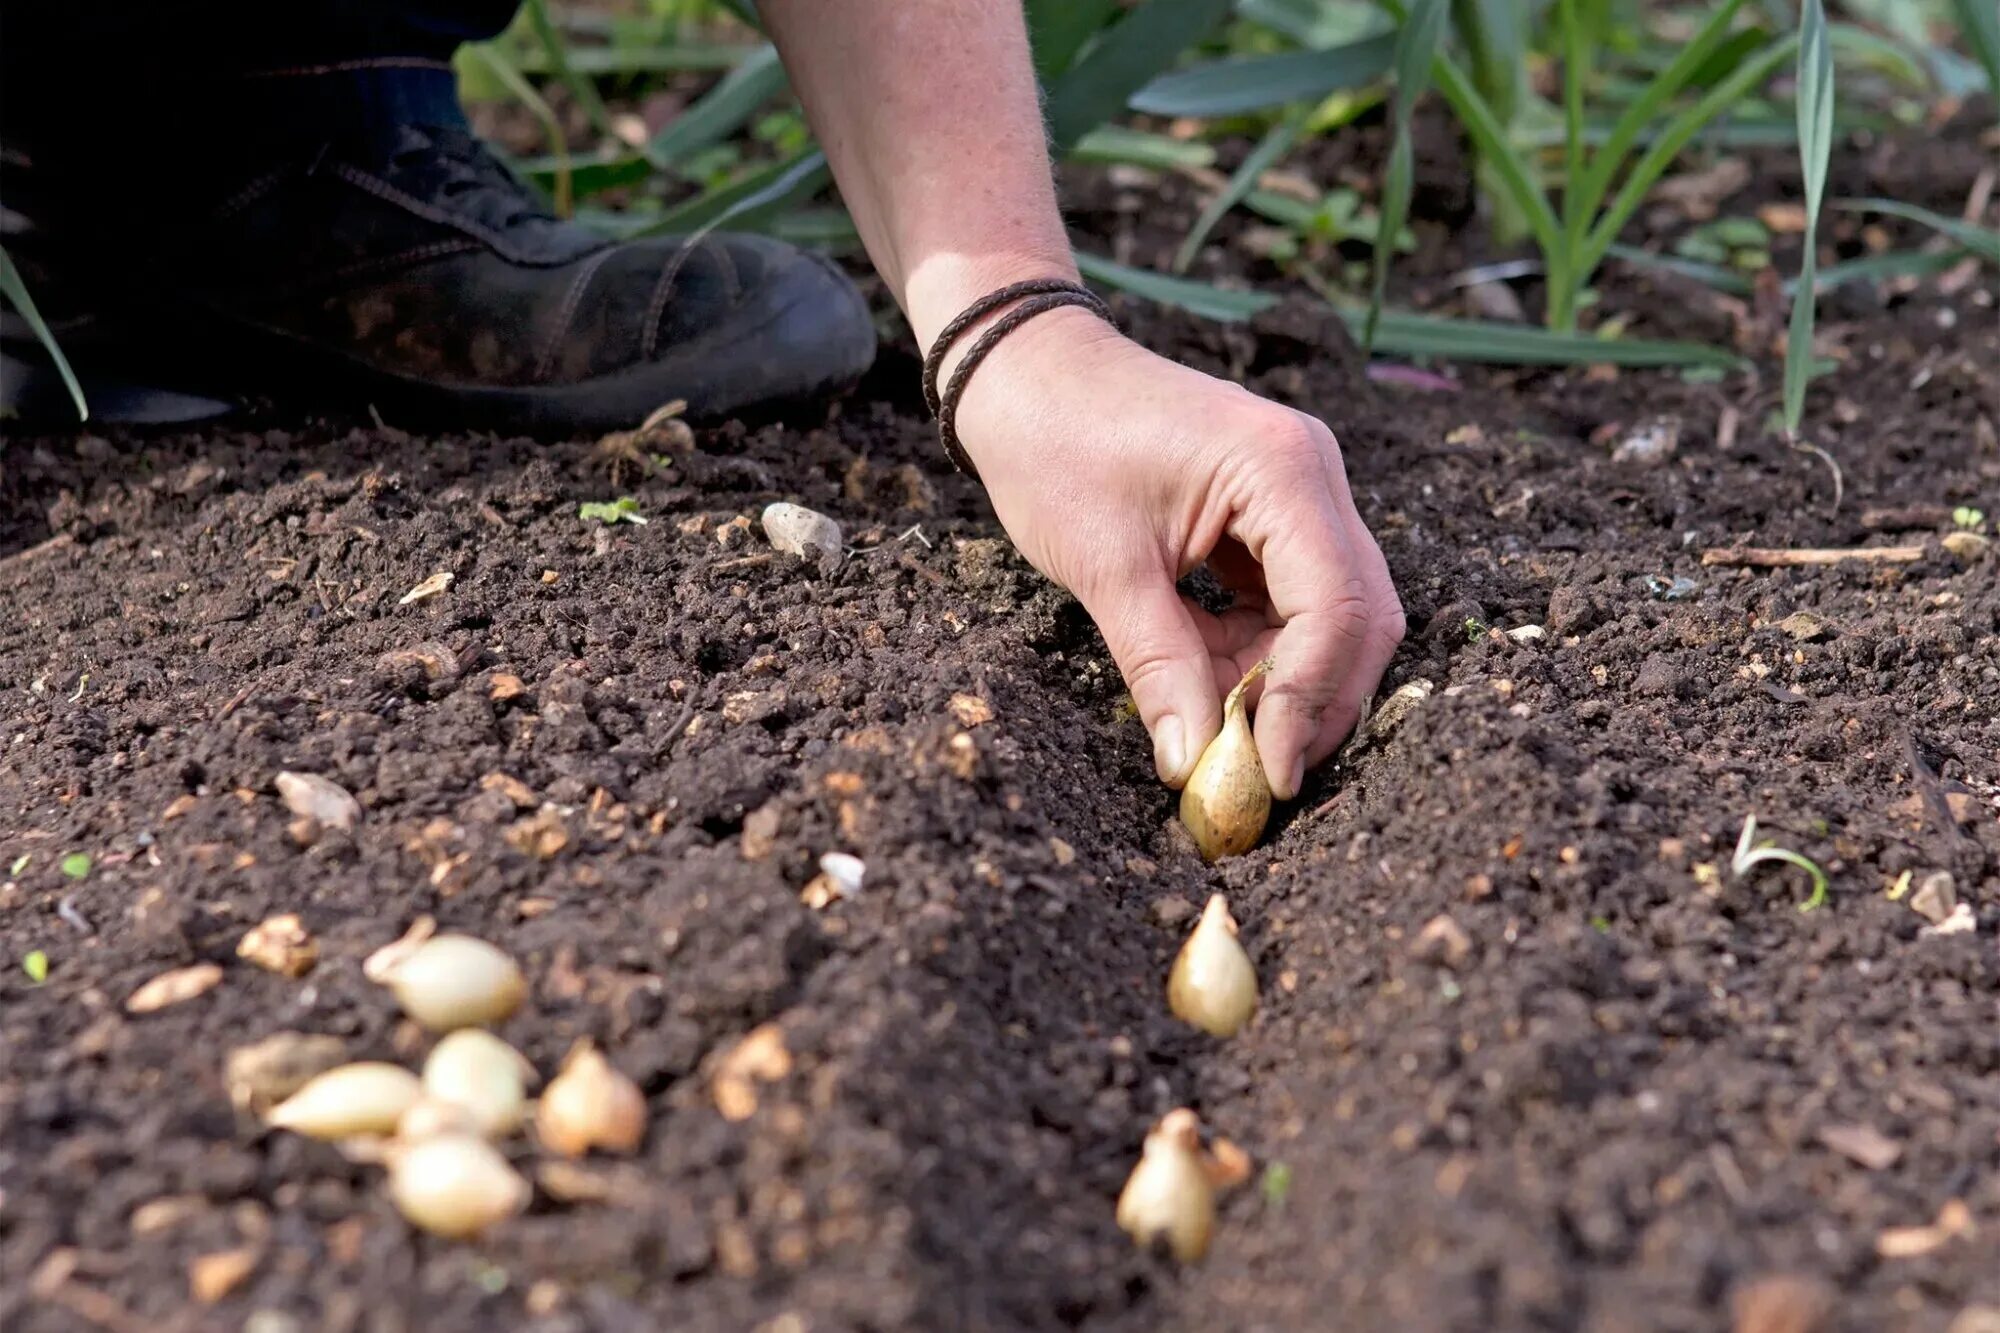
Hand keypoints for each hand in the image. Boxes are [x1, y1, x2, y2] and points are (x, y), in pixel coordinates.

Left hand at [952, 306, 1404, 798]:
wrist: (1025, 371)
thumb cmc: (1054, 444)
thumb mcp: (1105, 567)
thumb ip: (1158, 667)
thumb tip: (1191, 764)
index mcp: (1281, 470)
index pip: (1336, 606)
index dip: (1310, 701)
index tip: (1268, 774)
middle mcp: (1311, 474)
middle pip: (1356, 615)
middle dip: (1312, 701)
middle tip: (1256, 773)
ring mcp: (1298, 491)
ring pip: (1329, 615)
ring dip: (1281, 682)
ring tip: (1214, 729)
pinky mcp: (1271, 513)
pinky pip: (1290, 600)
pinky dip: (1256, 652)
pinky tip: (1205, 679)